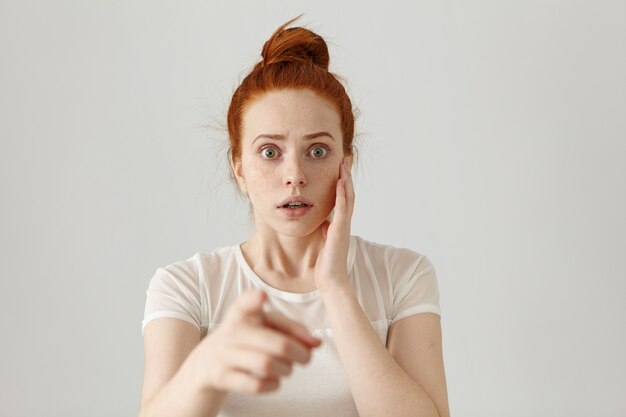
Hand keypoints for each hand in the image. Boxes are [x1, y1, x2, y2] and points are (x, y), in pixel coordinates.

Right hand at [193, 289, 321, 393]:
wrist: (207, 363)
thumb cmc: (246, 339)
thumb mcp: (263, 327)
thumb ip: (291, 330)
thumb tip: (316, 343)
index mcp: (241, 312)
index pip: (244, 302)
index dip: (254, 299)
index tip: (262, 296)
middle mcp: (231, 331)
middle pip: (276, 343)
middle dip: (300, 352)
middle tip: (306, 357)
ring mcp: (224, 354)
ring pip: (266, 364)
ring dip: (287, 369)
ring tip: (288, 368)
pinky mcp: (221, 376)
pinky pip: (255, 385)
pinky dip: (272, 384)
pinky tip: (275, 380)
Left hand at [314, 157, 354, 292]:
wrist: (331, 281)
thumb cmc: (327, 264)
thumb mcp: (324, 241)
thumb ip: (325, 229)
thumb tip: (324, 221)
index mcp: (340, 224)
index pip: (344, 199)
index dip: (343, 184)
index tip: (340, 168)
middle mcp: (345, 223)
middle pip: (348, 194)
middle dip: (346, 177)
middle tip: (344, 160)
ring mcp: (344, 226)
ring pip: (348, 198)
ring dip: (346, 181)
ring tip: (343, 165)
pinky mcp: (340, 231)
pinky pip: (342, 209)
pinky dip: (341, 195)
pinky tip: (340, 182)